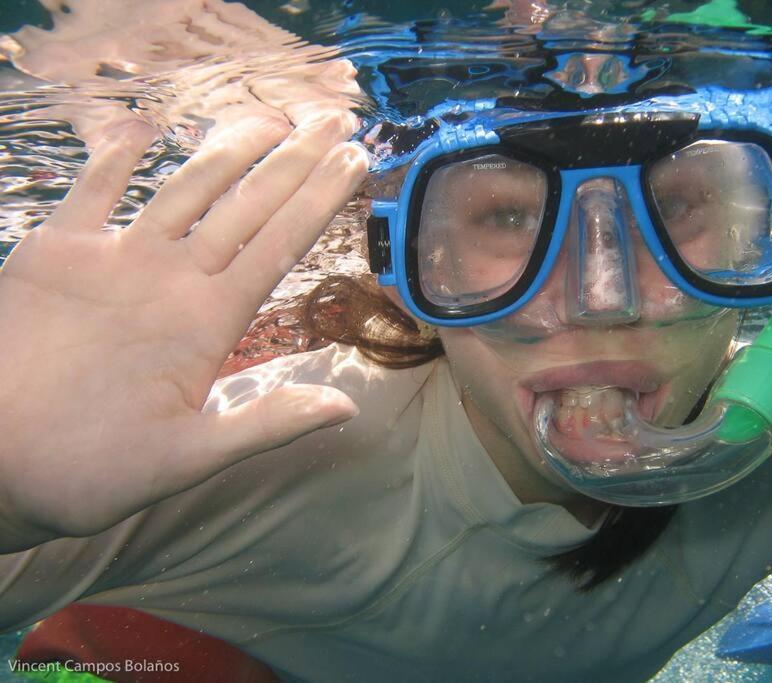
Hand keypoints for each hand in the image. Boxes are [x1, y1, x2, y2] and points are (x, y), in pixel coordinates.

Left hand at [0, 111, 367, 550]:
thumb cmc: (89, 466)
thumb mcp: (189, 458)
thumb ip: (268, 422)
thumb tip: (346, 404)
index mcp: (207, 319)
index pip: (281, 243)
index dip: (321, 196)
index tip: (356, 159)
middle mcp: (168, 274)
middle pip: (247, 205)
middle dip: (296, 159)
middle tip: (335, 121)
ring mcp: (111, 255)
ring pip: (186, 186)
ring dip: (231, 146)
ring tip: (270, 116)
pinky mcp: (54, 248)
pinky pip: (94, 186)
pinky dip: (117, 152)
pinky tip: (144, 123)